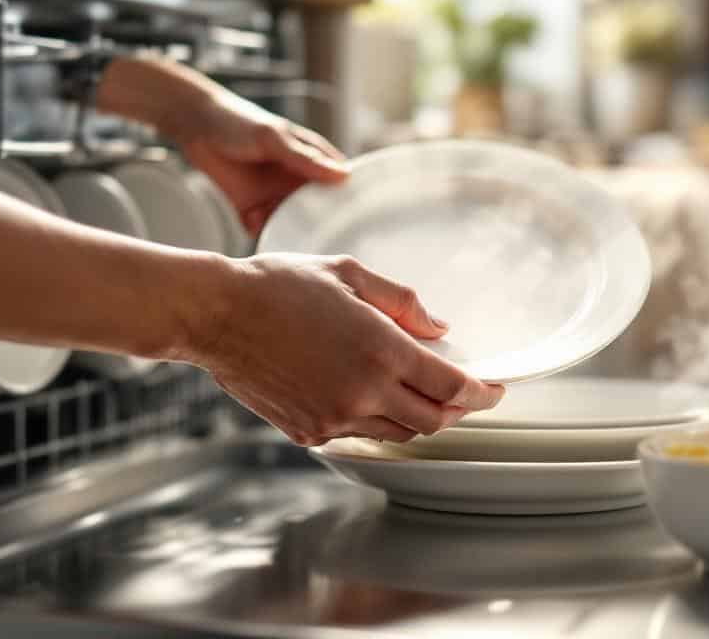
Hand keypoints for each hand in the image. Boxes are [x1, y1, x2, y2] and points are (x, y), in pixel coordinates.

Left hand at [182, 91, 348, 234]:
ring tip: (271, 219)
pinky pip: (261, 226)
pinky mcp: (251, 207)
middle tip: (311, 233)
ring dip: (282, 227)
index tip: (353, 222)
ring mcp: (274, 195)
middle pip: (315, 211)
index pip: (339, 184)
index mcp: (311, 160)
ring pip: (288, 222)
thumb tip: (342, 175)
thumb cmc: (239, 121)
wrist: (196, 125)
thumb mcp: (274, 139)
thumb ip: (305, 159)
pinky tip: (251, 217)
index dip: (348, 202)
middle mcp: (296, 181)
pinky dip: (258, 228)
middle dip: (313, 224)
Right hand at [186, 252, 504, 444]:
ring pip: (397, 434)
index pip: (452, 387)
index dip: (482, 392)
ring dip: (417, 418)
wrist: (214, 314)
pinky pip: (357, 435)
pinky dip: (374, 420)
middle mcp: (363, 393)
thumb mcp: (349, 274)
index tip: (494, 388)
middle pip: (433, 421)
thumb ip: (402, 302)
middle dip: (457, 410)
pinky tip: (368, 395)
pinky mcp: (308, 432)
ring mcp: (334, 418)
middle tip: (463, 393)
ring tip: (419, 394)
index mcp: (381, 351)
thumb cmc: (279, 285)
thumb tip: (438, 329)